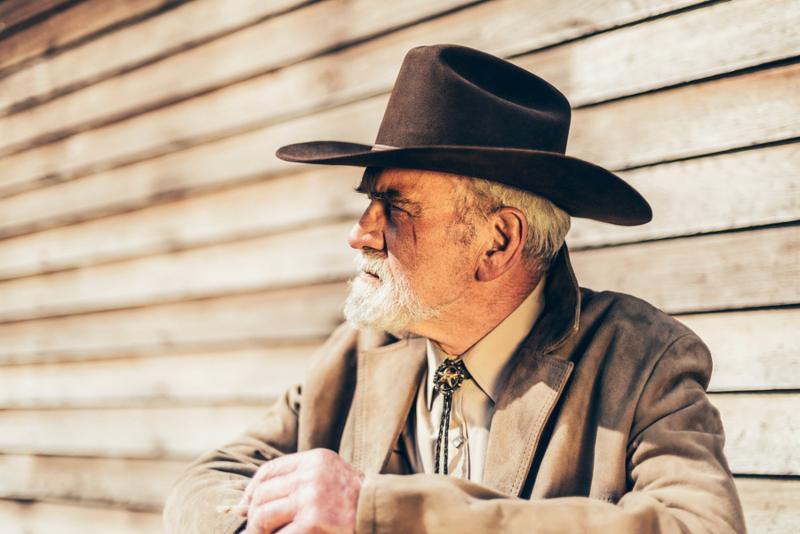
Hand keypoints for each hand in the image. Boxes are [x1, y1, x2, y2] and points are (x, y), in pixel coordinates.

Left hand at [238, 448, 363, 533]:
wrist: (382, 513)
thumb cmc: (355, 500)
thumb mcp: (329, 476)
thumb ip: (300, 480)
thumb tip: (253, 501)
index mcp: (314, 459)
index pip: (269, 471)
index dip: (252, 490)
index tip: (246, 506)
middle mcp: (311, 475)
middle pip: (262, 494)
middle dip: (253, 515)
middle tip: (255, 530)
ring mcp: (311, 498)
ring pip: (263, 515)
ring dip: (258, 531)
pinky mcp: (313, 522)